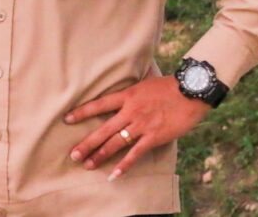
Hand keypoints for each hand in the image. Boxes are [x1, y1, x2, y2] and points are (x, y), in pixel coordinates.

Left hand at [64, 75, 209, 181]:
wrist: (191, 91)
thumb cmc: (169, 86)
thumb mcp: (145, 83)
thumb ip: (132, 90)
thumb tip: (122, 90)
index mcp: (128, 95)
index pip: (100, 104)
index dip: (82, 112)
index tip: (67, 119)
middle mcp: (131, 111)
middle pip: (103, 129)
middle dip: (87, 143)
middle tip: (73, 154)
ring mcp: (142, 125)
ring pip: (116, 143)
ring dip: (100, 155)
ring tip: (87, 165)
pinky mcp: (153, 137)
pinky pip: (135, 153)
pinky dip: (124, 165)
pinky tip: (114, 174)